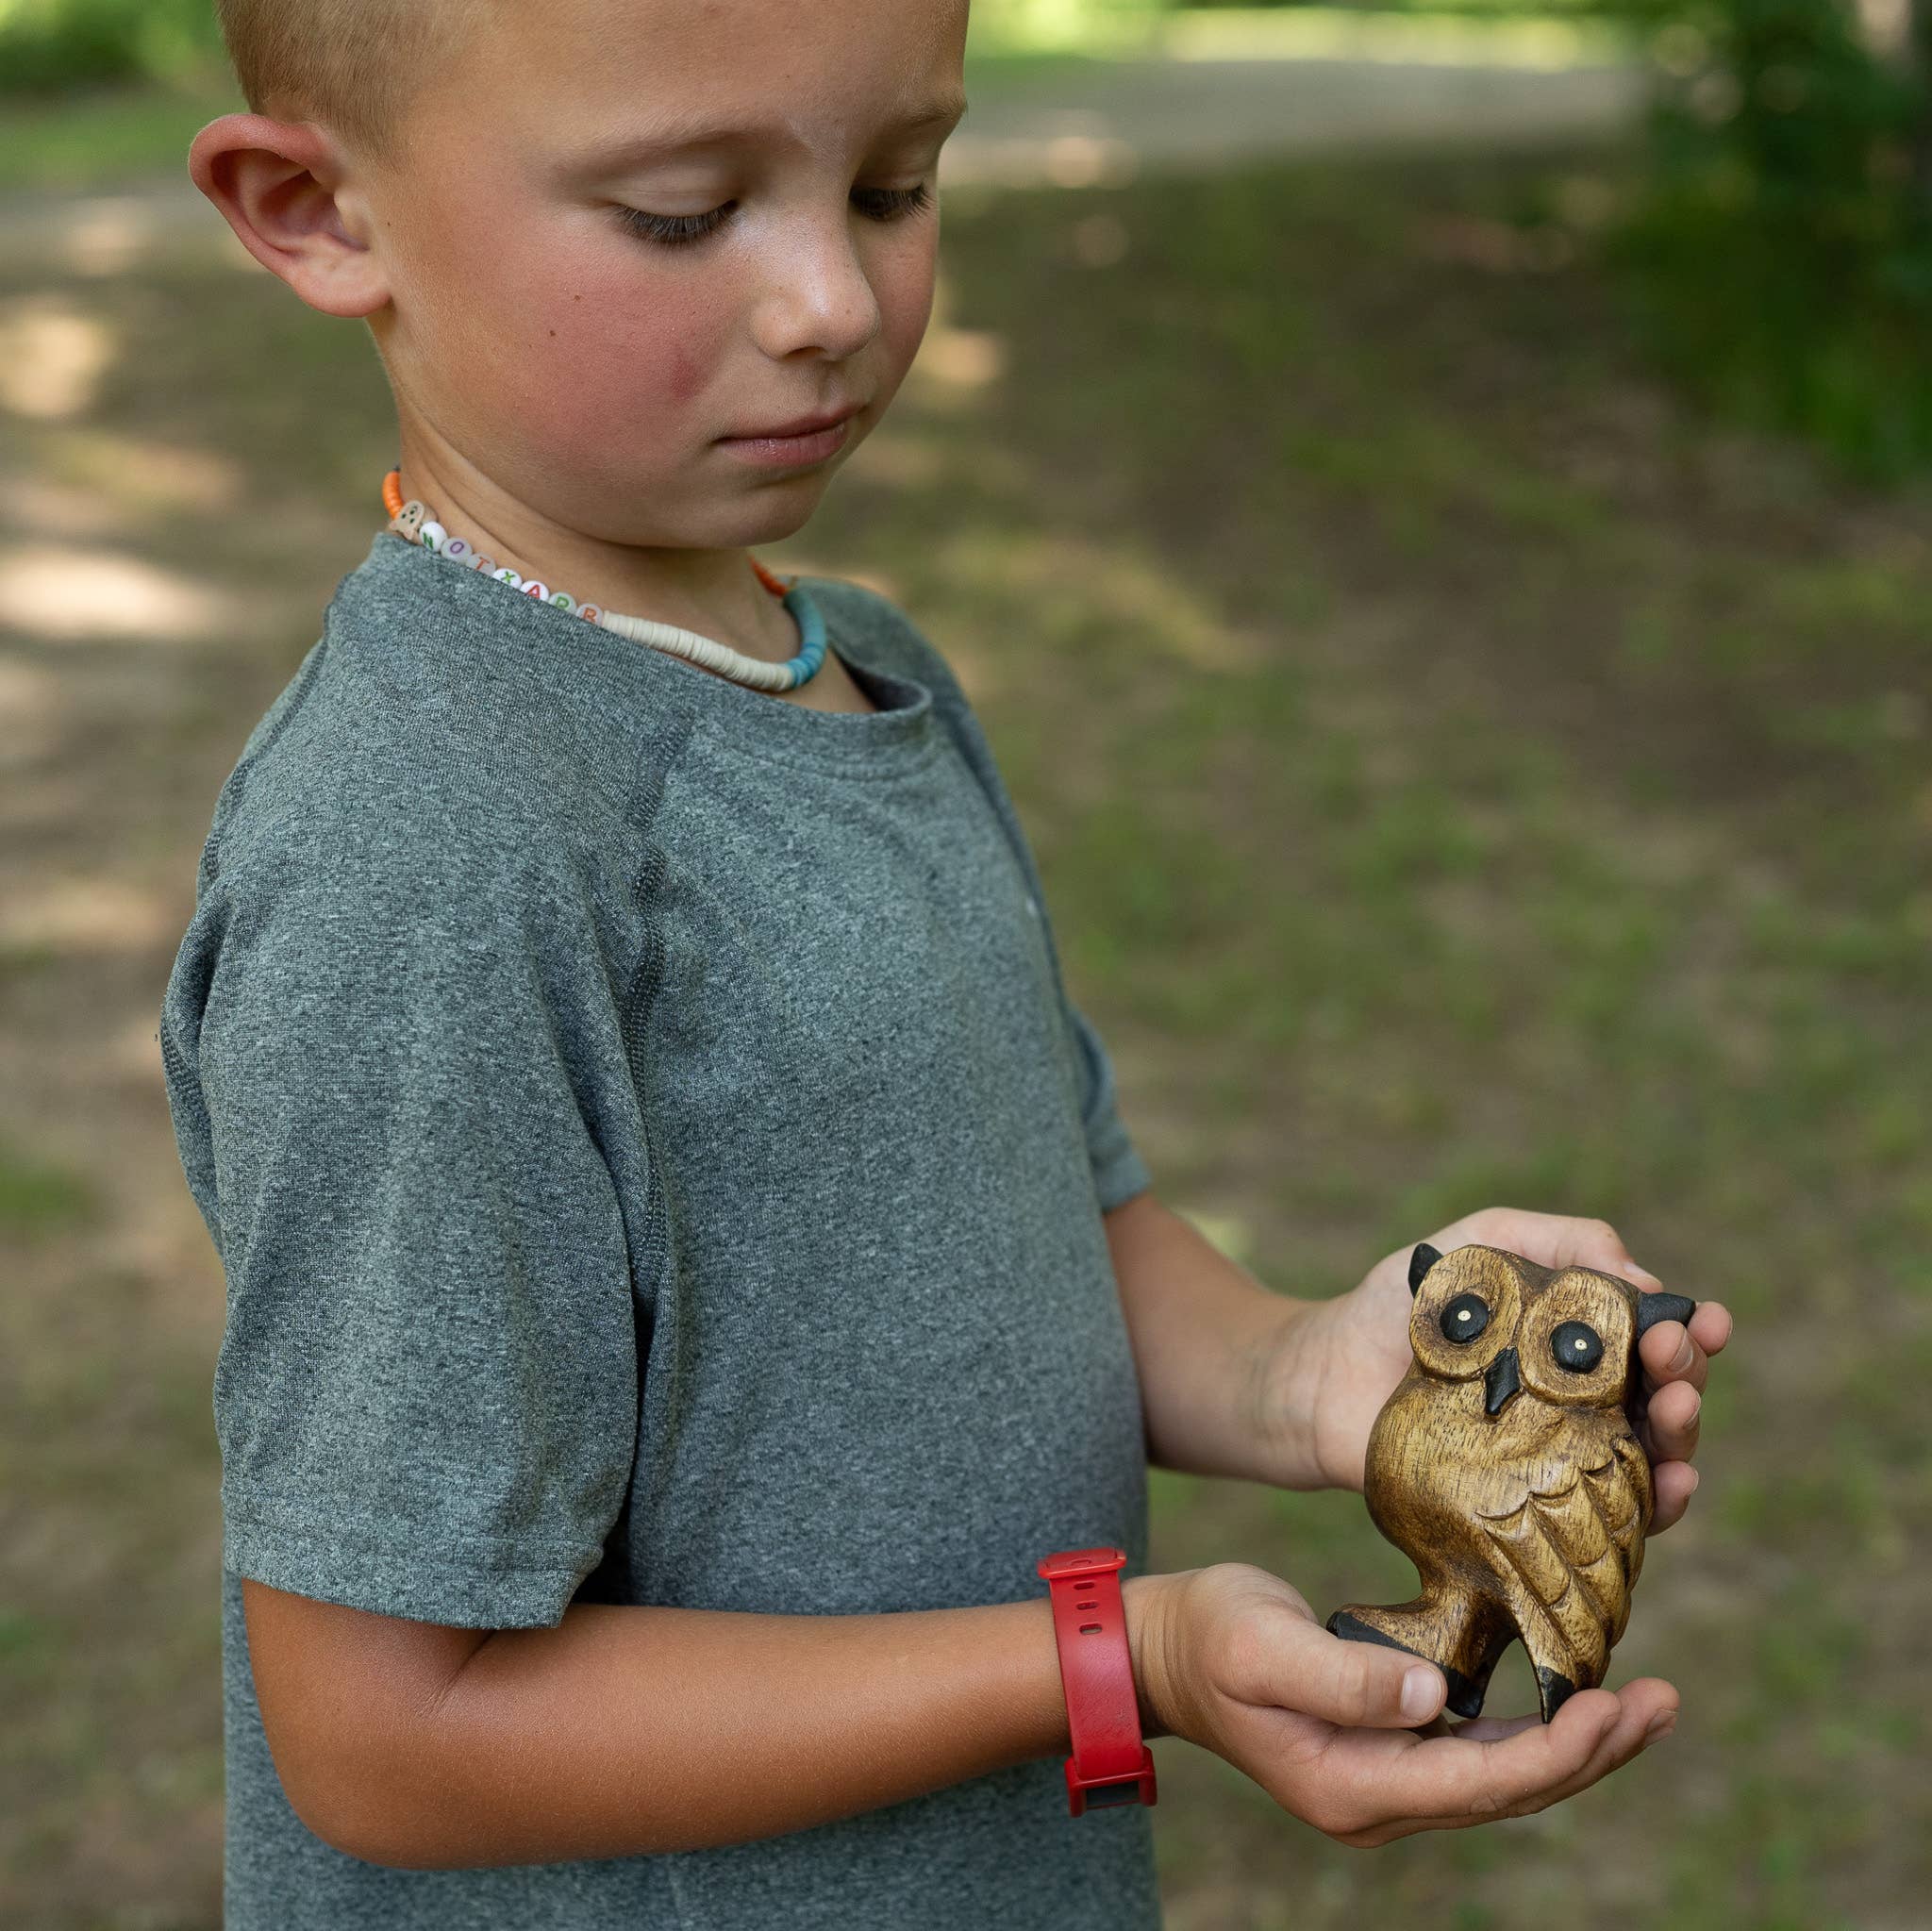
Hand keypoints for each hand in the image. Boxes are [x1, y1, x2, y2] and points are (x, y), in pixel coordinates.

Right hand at [1136, 1563, 1676, 1846]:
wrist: (1163, 1650)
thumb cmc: (1209, 1636)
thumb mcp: (1264, 1644)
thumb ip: (1345, 1676)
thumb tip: (1434, 1698)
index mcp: (1351, 1787)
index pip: (1478, 1783)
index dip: (1553, 1752)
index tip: (1609, 1705)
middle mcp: (1378, 1803)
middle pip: (1508, 1792)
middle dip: (1590, 1752)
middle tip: (1661, 1705)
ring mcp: (1384, 1783)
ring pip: (1502, 1779)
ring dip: (1575, 1746)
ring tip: (1644, 1708)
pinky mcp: (1388, 1751)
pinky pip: (1479, 1756)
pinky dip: (1533, 1731)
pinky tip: (1572, 1702)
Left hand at [1290, 1206, 1732, 1531]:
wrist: (1320, 1376)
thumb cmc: (1394, 1305)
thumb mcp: (1476, 1244)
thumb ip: (1552, 1240)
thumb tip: (1640, 1271)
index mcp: (1574, 1337)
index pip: (1653, 1338)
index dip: (1690, 1330)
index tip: (1703, 1322)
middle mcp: (1580, 1400)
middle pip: (1663, 1399)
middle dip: (1687, 1379)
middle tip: (1678, 1365)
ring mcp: (1558, 1457)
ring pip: (1648, 1459)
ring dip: (1681, 1441)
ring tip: (1677, 1414)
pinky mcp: (1530, 1508)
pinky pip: (1604, 1516)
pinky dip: (1650, 1505)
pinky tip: (1664, 1486)